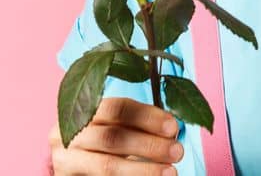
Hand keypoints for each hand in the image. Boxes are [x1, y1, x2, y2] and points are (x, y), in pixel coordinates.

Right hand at [47, 96, 183, 174]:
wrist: (77, 164)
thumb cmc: (106, 140)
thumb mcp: (118, 126)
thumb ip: (139, 124)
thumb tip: (171, 131)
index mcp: (83, 111)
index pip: (116, 108)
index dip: (147, 117)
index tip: (173, 128)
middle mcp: (69, 136)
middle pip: (111, 138)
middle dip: (149, 145)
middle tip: (177, 152)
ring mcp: (66, 161)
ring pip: (107, 166)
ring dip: (143, 169)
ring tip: (170, 172)